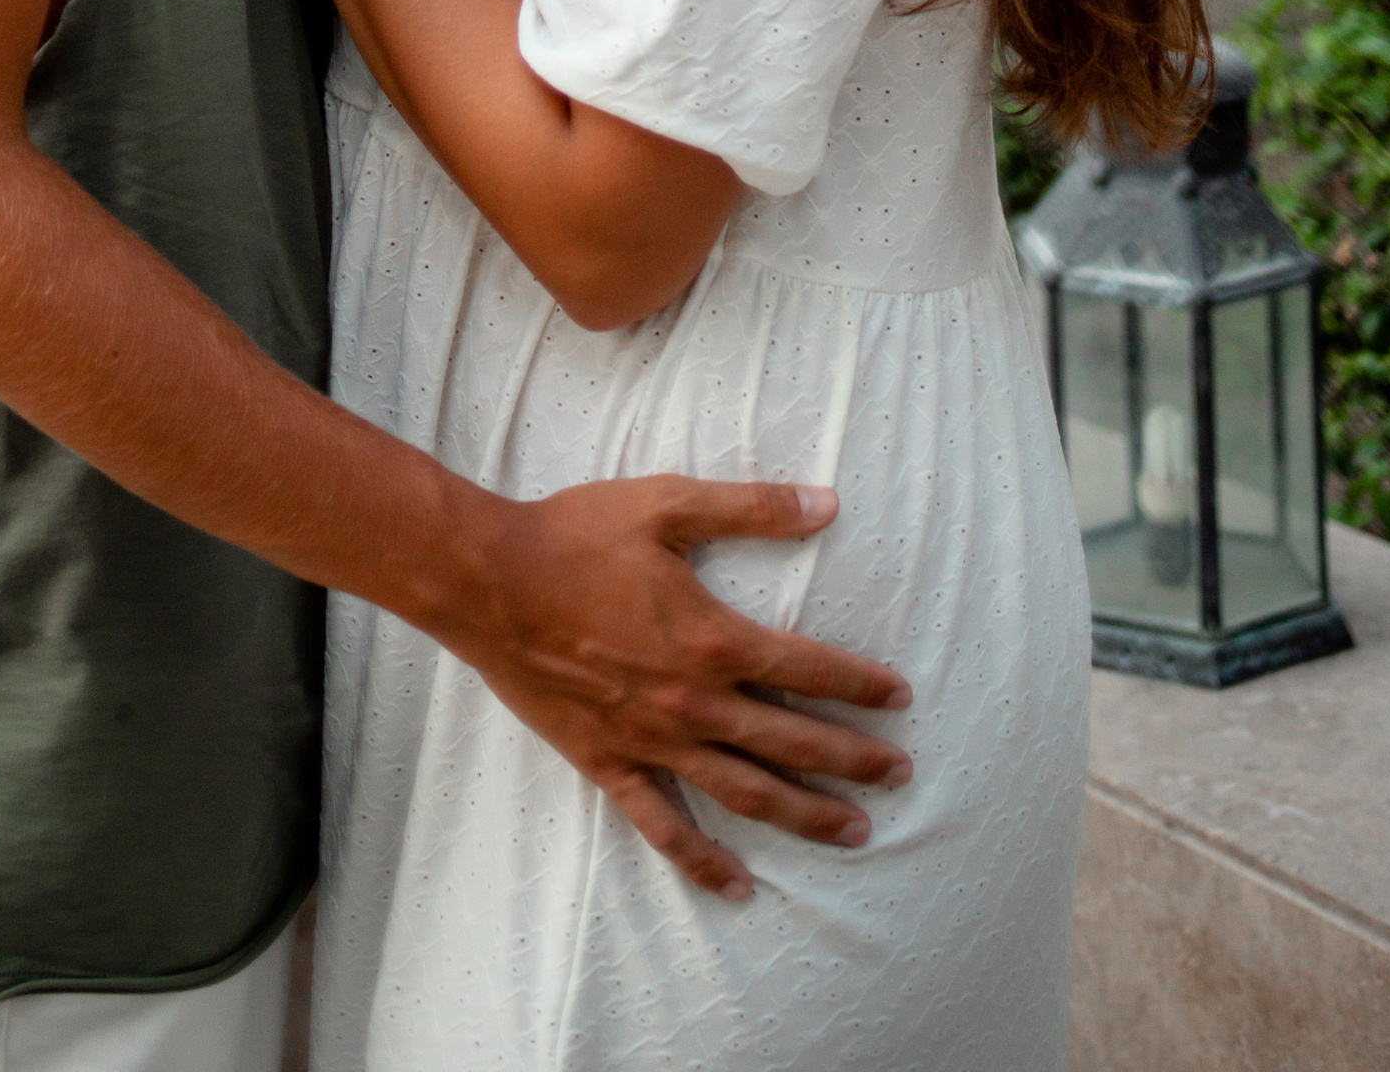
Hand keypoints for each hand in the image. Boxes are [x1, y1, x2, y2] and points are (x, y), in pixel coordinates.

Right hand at [452, 476, 912, 900]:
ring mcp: (653, 741)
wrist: (489, 581)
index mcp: (714, 639)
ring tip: (855, 833)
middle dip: (854, 761)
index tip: (899, 697)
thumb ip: (751, 506)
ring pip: (746, 793)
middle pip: (793, 744)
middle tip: (900, 773)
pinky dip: (704, 862)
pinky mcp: (611, 764)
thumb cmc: (575, 535)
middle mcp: (694, 702)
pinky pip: (664, 826)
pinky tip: (738, 886)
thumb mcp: (666, 503)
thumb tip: (826, 503)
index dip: (860, 685)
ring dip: (806, 816)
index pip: (809, 671)